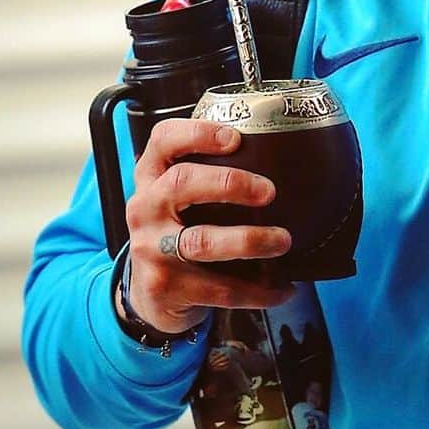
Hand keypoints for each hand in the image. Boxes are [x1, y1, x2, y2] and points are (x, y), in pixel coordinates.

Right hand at [120, 118, 292, 335]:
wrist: (149, 294)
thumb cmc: (179, 229)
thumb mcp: (180, 197)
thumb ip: (209, 173)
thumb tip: (280, 155)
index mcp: (152, 177)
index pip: (164, 140)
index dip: (198, 134)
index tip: (235, 138)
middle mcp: (145, 208)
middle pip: (182, 182)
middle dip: (230, 183)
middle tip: (269, 192)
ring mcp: (151, 249)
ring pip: (202, 241)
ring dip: (249, 240)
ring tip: (282, 240)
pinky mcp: (166, 287)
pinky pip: (219, 289)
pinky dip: (258, 290)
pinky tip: (283, 288)